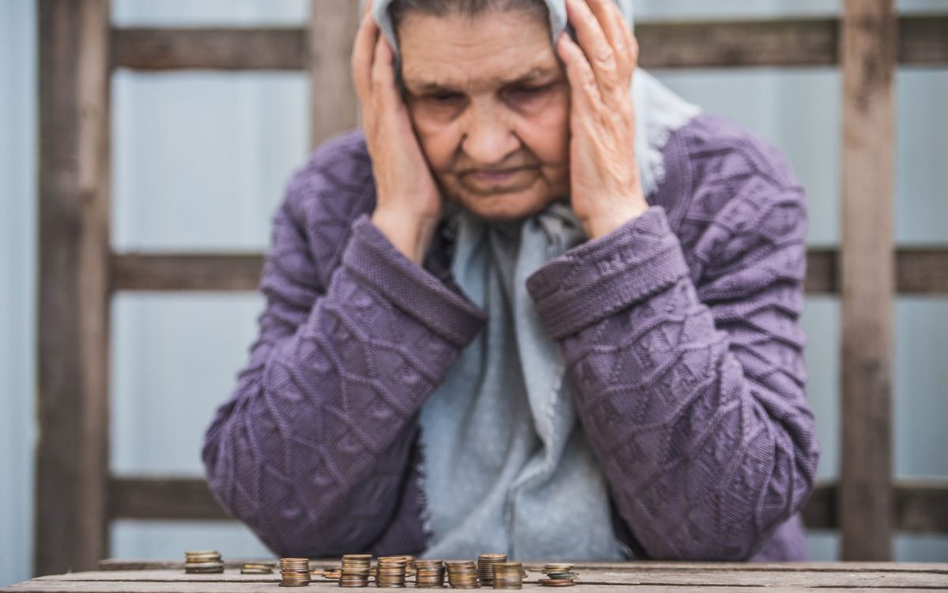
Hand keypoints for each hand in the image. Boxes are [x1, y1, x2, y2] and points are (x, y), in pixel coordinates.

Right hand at [352, 0, 441, 263]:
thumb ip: (423, 125)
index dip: (375, 35)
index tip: (382, 9)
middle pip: (363, 53)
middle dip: (368, 22)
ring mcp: (378, 116)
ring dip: (370, 28)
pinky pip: (381, 81)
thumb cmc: (419, 188)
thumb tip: (446, 109)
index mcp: (381, 114)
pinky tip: (385, 32)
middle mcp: (374, 110)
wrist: (406, 216)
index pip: (373, 63)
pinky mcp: (389, 124)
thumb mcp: (422, 147)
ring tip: (374, 2)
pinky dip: (380, 54)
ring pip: (367, 60)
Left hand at [557, 0, 647, 238]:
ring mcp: (609, 112)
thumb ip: (594, 104)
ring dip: (588, 25)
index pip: (623, 47)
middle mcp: (620, 99)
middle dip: (603, 8)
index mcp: (622, 99)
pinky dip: (576, 62)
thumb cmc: (602, 175)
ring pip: (604, 57)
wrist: (614, 208)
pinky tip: (563, 42)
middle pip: (618, 42)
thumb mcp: (600, 132)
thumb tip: (579, 79)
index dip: (612, 17)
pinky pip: (586, 88)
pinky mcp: (593, 127)